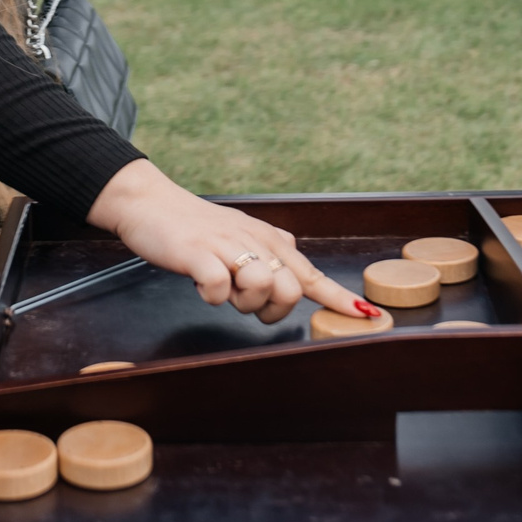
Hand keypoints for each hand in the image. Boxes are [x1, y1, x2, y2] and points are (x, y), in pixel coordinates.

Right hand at [86, 159, 365, 325]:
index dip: (339, 298)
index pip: (312, 274)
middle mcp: (256, 242)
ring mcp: (227, 246)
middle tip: (243, 300)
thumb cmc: (198, 229)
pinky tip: (200, 283)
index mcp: (270, 241)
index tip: (371, 316)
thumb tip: (302, 277)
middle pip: (290, 291)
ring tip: (220, 285)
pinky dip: (210, 296)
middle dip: (270, 310)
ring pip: (261, 288)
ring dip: (238, 301)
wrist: (151, 205)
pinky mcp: (198, 254)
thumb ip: (273, 257)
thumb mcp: (243, 238)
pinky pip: (217, 289)